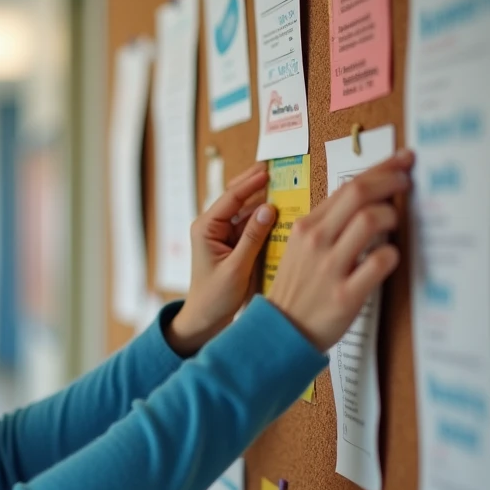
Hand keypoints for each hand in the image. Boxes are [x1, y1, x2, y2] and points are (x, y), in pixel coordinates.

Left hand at [167, 162, 276, 354]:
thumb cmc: (214, 297)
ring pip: (245, 210)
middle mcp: (212, 227)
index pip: (230, 198)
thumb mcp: (236, 268)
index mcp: (205, 228)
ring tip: (284, 188)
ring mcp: (223, 234)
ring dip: (263, 201)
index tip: (268, 172)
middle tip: (277, 170)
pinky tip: (281, 212)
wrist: (205, 318)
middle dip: (255, 184)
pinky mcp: (233, 243)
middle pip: (236, 198)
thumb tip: (269, 209)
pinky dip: (264, 218)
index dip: (250, 183)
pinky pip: (250, 225)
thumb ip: (253, 238)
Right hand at [267, 150, 412, 350]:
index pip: (347, 186)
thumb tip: (365, 201)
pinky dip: (392, 255)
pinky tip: (389, 257)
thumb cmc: (297, 289)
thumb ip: (327, 226)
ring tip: (395, 223)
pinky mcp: (345, 294)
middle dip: (392, 180)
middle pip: (360, 193)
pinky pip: (381, 261)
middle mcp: (316, 242)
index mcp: (305, 227)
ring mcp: (330, 267)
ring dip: (393, 216)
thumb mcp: (300, 249)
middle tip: (408, 181)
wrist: (279, 331)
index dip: (380, 168)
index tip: (402, 161)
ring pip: (372, 220)